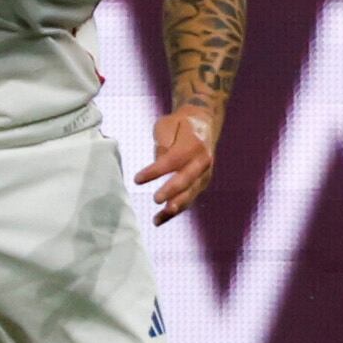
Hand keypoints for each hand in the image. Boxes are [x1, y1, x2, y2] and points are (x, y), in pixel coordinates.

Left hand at [136, 107, 217, 222]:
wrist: (203, 124)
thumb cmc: (179, 125)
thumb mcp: (168, 125)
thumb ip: (164, 142)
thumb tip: (159, 162)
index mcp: (194, 143)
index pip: (174, 160)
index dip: (156, 171)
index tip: (137, 179)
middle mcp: (203, 161)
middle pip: (186, 179)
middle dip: (171, 191)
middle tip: (155, 199)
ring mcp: (205, 174)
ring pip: (189, 194)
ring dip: (174, 207)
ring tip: (158, 219)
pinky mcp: (201, 184)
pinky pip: (189, 199)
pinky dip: (175, 210)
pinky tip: (160, 219)